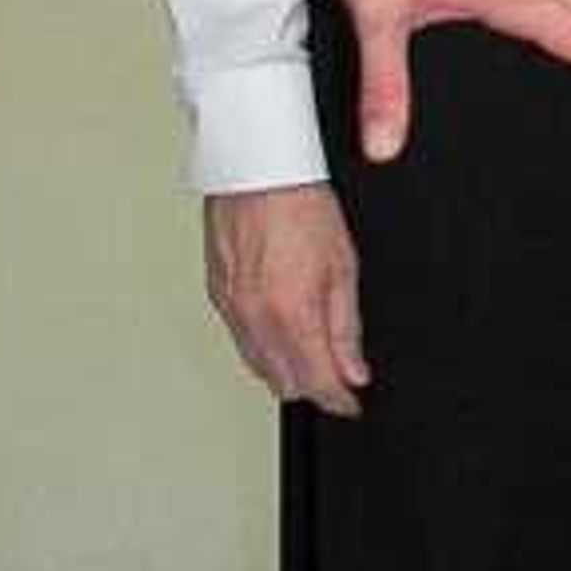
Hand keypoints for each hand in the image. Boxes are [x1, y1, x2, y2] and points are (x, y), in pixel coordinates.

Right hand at [207, 184, 369, 414]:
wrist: (257, 169)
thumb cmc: (300, 204)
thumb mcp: (343, 268)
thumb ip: (347, 329)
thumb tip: (354, 371)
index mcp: (292, 313)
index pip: (318, 383)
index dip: (340, 400)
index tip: (352, 401)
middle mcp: (255, 318)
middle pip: (285, 384)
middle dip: (315, 385)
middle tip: (338, 375)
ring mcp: (232, 309)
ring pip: (258, 367)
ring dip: (287, 370)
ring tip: (312, 353)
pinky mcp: (216, 296)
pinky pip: (240, 341)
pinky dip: (263, 346)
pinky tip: (281, 331)